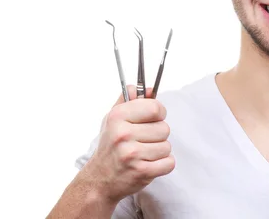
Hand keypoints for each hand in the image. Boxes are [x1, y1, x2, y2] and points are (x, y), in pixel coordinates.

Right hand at [81, 85, 174, 203]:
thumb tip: (150, 89)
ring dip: (159, 151)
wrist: (99, 180)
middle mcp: (123, 134)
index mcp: (117, 117)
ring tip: (143, 154)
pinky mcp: (141, 172)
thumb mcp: (113, 118)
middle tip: (143, 141)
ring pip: (167, 146)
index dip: (158, 112)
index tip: (153, 118)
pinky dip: (163, 165)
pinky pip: (169, 163)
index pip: (155, 108)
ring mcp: (132, 154)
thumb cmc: (110, 146)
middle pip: (164, 128)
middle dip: (158, 135)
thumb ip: (129, 99)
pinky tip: (148, 164)